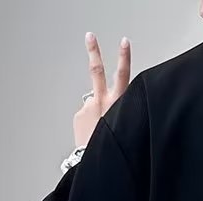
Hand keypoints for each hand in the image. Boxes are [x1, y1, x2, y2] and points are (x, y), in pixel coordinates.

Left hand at [73, 33, 131, 147]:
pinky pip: (84, 116)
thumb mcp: (122, 124)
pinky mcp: (78, 115)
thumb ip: (113, 108)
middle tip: (90, 36)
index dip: (124, 57)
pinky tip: (91, 134)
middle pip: (97, 72)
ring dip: (95, 113)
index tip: (124, 42)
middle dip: (94, 52)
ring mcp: (88, 107)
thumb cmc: (112, 145)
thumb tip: (98, 103)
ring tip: (98, 130)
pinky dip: (88, 123)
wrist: (95, 161)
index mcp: (117, 102)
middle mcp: (102, 102)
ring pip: (92, 103)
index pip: (122, 76)